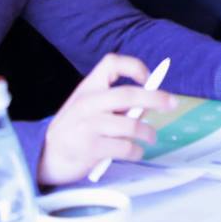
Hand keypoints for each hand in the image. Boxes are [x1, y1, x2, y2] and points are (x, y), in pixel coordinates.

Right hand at [37, 54, 174, 186]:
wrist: (48, 157)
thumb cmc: (76, 129)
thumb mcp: (90, 109)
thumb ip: (115, 105)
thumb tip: (150, 105)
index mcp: (88, 87)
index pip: (111, 63)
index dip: (134, 67)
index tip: (148, 78)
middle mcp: (88, 103)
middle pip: (128, 94)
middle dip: (155, 98)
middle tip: (172, 104)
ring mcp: (88, 126)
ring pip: (131, 125)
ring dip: (147, 132)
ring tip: (150, 137)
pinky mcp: (91, 148)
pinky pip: (125, 147)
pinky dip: (136, 151)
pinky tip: (136, 152)